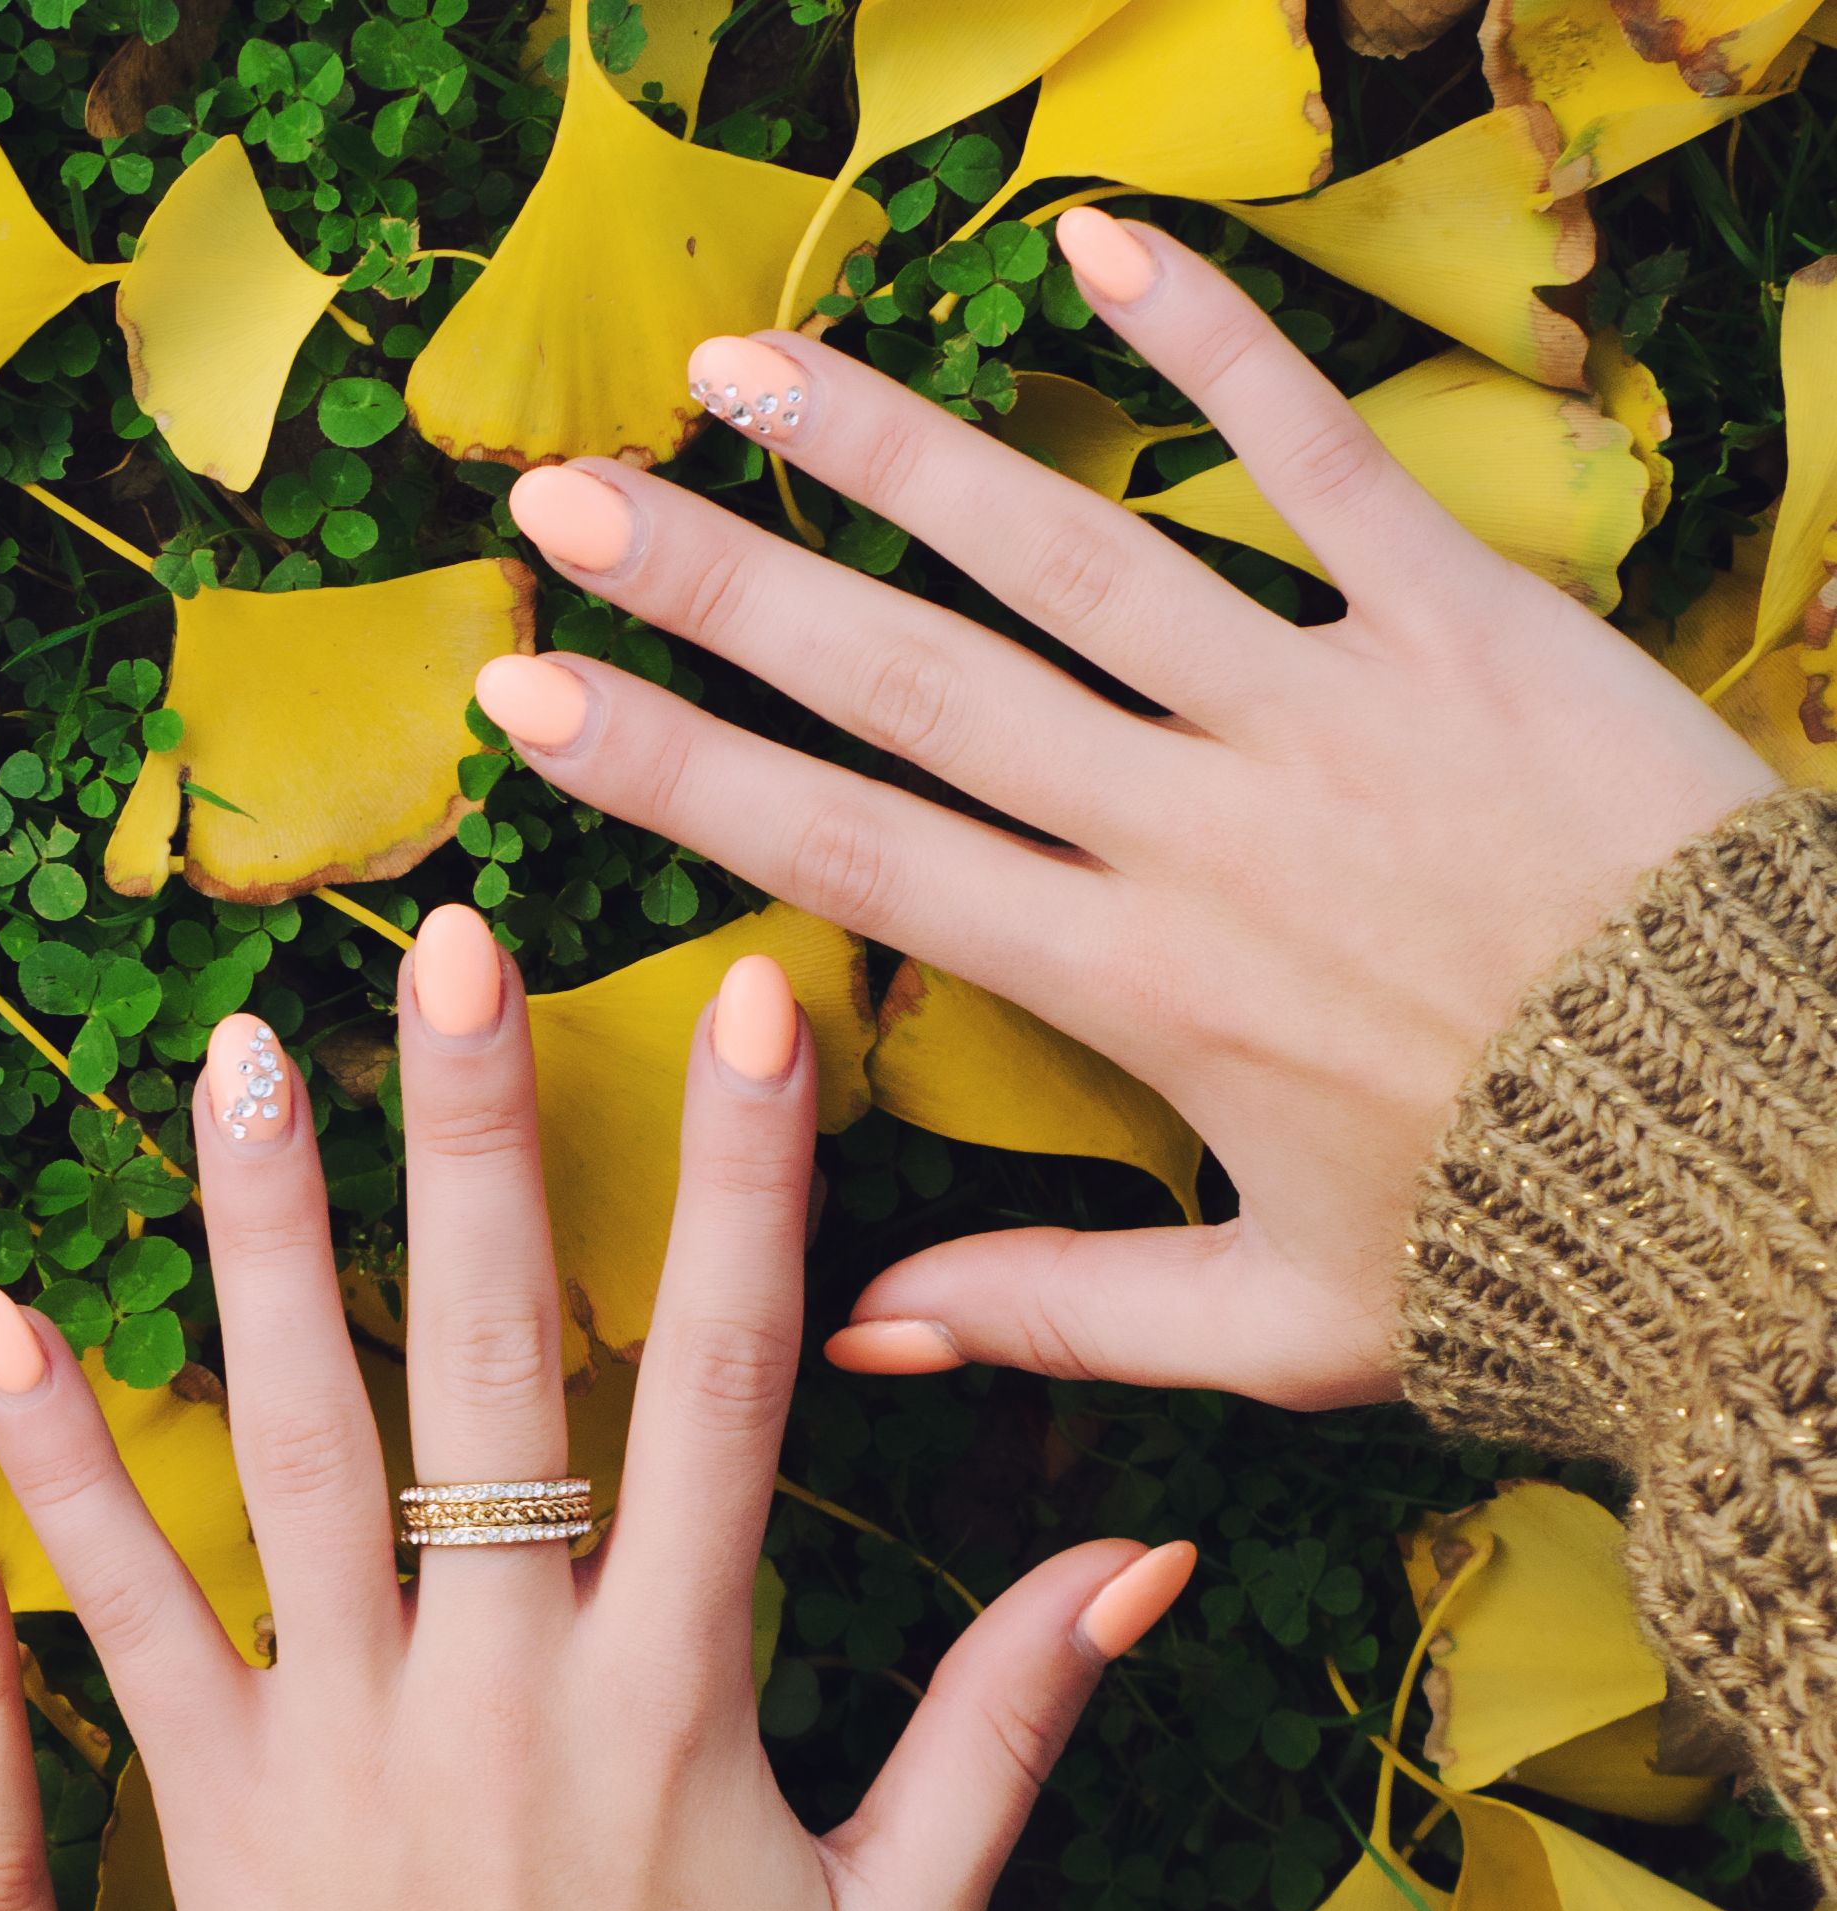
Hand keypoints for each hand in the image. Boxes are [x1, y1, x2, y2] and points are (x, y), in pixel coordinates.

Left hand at [0, 938, 1192, 1910]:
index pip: (736, 1382)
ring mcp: (344, 1733)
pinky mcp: (212, 1806)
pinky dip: (52, 1469)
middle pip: (495, 1359)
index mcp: (683, 1689)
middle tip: (441, 942)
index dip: (747, 1184)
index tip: (747, 1001)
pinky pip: (124, 1611)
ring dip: (257, 1239)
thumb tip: (1149, 1548)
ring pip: (297, 1442)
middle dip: (475, 1138)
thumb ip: (1013, 1725)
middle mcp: (506, 1677)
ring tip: (226, 1058)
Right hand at [469, 207, 1769, 1409]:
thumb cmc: (1532, 1250)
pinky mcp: (1468, 626)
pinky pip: (1317, 459)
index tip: (523, 694)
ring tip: (741, 364)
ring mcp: (1326, 706)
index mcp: (1127, 982)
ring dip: (889, 446)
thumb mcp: (1279, 1328)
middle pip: (907, 676)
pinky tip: (1091, 248)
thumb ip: (1055, 1313)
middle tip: (562, 502)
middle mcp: (1193, 824)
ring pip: (1068, 547)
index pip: (842, 851)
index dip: (669, 768)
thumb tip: (851, 1338)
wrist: (1785, 1165)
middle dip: (715, 583)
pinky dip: (1212, 345)